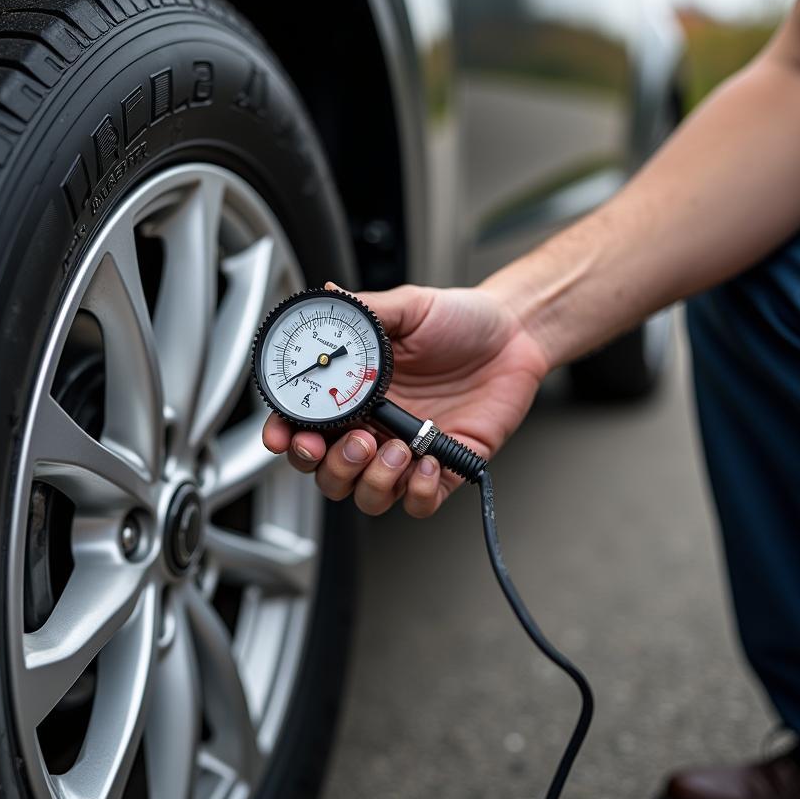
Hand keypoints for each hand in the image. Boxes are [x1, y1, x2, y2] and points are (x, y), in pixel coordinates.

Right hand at [262, 281, 548, 516]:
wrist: (514, 334)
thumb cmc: (461, 320)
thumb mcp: (409, 307)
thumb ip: (366, 310)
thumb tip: (326, 294)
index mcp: (355, 393)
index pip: (306, 427)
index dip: (287, 438)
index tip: (284, 437)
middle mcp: (375, 427)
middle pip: (327, 473)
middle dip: (331, 466)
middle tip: (356, 441)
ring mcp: (407, 452)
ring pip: (367, 496)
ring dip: (373, 480)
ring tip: (395, 448)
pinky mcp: (444, 468)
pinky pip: (419, 504)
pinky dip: (418, 492)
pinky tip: (428, 460)